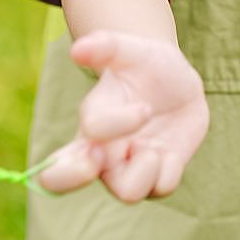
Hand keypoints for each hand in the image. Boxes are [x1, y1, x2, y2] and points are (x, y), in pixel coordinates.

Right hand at [38, 30, 210, 202]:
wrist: (178, 79)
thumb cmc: (145, 65)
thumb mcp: (129, 50)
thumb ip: (105, 46)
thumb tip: (77, 49)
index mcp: (86, 127)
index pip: (61, 156)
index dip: (78, 158)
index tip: (123, 125)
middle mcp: (101, 153)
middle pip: (60, 182)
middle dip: (74, 176)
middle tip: (99, 156)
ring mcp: (130, 167)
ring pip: (129, 193)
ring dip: (146, 168)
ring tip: (153, 145)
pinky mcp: (159, 175)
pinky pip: (162, 187)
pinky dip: (171, 167)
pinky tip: (170, 148)